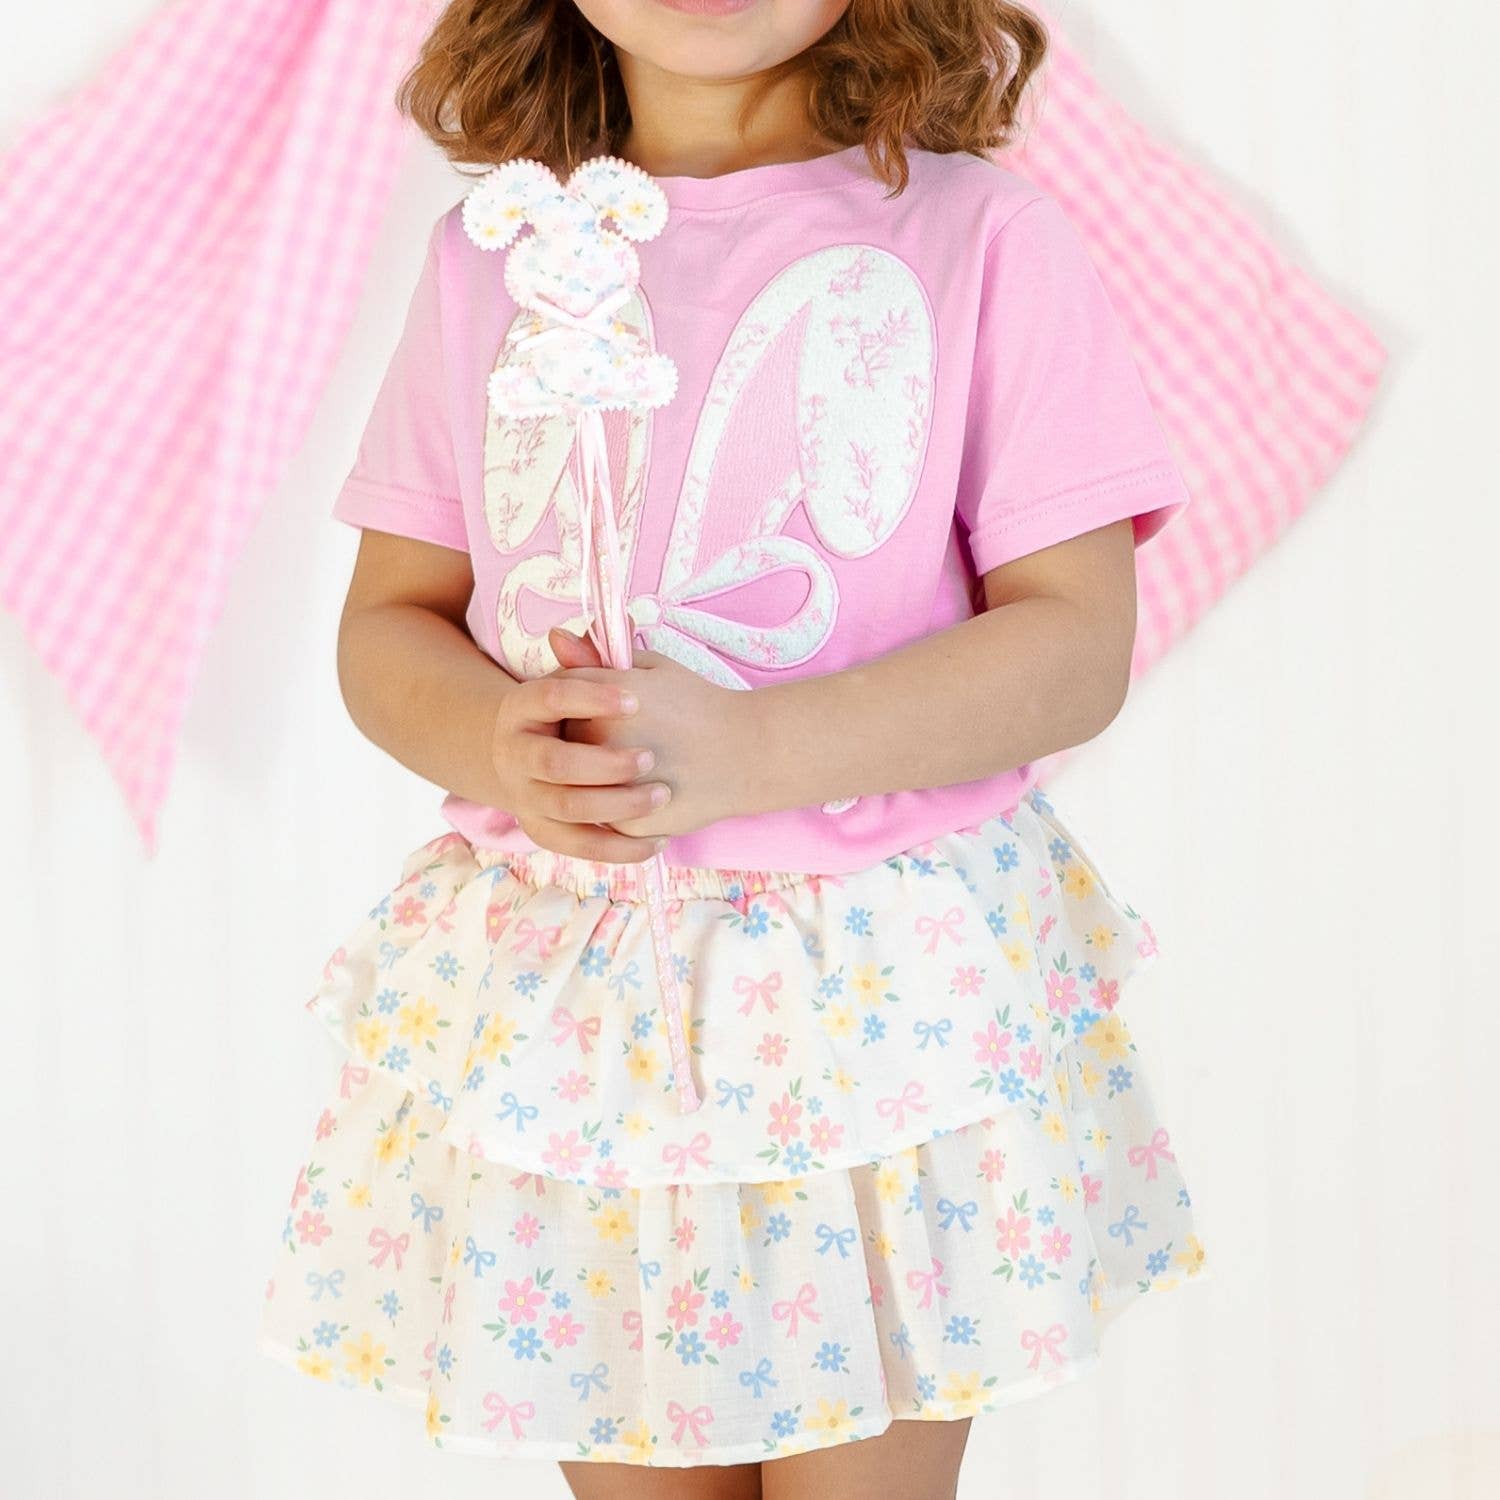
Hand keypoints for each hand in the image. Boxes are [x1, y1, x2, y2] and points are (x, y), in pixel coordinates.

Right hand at [490, 654, 672, 862]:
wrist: (535, 758)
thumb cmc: (574, 711)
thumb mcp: (582, 682)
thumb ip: (591, 660)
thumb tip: (588, 629)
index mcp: (519, 708)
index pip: (549, 697)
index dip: (591, 697)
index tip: (636, 698)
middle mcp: (513, 754)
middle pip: (554, 762)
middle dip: (605, 763)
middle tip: (650, 757)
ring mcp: (524, 797)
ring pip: (568, 808)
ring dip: (618, 804)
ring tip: (661, 794)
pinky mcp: (544, 831)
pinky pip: (580, 847)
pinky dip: (620, 848)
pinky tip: (659, 839)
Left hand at [548, 627, 749, 837]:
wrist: (747, 753)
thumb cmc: (699, 704)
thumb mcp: (652, 667)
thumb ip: (599, 656)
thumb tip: (554, 636)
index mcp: (605, 699)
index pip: (561, 695)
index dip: (580, 700)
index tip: (604, 706)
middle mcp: (603, 743)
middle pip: (563, 741)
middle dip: (583, 737)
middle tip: (626, 735)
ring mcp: (612, 787)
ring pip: (577, 784)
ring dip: (592, 775)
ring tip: (636, 763)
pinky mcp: (626, 824)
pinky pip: (600, 817)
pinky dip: (614, 807)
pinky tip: (644, 788)